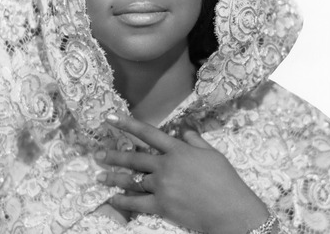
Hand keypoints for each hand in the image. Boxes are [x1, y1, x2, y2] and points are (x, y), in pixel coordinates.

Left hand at [94, 114, 269, 233]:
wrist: (230, 210)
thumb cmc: (226, 181)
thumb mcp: (213, 154)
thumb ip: (196, 141)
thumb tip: (184, 132)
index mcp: (178, 150)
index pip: (148, 133)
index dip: (128, 124)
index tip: (111, 118)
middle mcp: (166, 165)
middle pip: (134, 157)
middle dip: (114, 155)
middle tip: (99, 154)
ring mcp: (161, 186)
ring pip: (132, 179)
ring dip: (114, 178)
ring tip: (100, 176)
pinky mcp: (161, 205)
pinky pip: (136, 203)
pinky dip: (122, 201)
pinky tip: (112, 198)